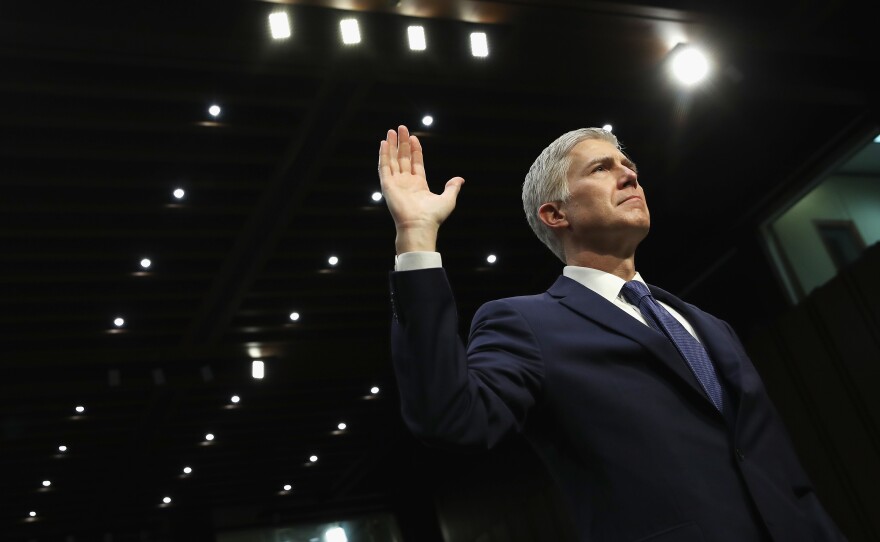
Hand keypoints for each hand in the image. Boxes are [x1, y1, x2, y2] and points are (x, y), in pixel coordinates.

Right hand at [378, 125, 463, 253]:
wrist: (420, 225)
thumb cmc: (433, 216)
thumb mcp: (448, 199)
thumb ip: (452, 187)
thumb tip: (460, 179)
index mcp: (419, 185)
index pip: (416, 163)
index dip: (415, 150)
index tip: (415, 137)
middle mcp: (406, 183)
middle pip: (403, 158)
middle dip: (403, 143)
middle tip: (401, 128)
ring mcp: (396, 183)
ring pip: (392, 160)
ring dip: (392, 145)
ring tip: (391, 131)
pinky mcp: (387, 185)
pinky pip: (384, 167)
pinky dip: (384, 155)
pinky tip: (384, 143)